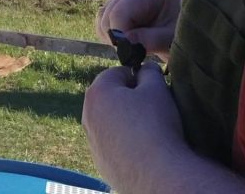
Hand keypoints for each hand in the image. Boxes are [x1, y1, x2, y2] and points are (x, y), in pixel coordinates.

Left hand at [82, 63, 186, 191]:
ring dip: (126, 120)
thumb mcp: (157, 89)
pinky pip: (112, 142)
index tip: (151, 89)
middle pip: (110, 97)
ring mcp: (92, 140)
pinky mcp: (100, 160)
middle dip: (129, 99)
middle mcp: (88, 115)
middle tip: (151, 109)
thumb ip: (149, 72)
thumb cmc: (155, 126)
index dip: (137, 77)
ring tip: (148, 130)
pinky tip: (142, 148)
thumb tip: (145, 68)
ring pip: (110, 120)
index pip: (117, 73)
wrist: (155, 175)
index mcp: (97, 93)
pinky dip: (125, 141)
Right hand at [96, 0, 179, 59]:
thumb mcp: (171, 39)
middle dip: (119, 39)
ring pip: (102, 21)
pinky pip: (101, 24)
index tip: (131, 53)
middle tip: (140, 50)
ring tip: (137, 44)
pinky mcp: (114, 5)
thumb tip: (125, 42)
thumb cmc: (182, 32)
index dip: (120, 36)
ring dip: (115, 39)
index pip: (119, 13)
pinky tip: (130, 40)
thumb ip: (150, 40)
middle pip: (108, 17)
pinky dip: (110, 37)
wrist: (185, 28)